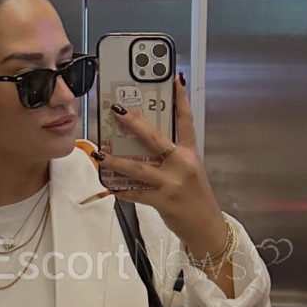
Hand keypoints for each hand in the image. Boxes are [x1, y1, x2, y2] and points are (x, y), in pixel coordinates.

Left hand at [95, 77, 228, 258]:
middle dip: (135, 124)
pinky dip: (122, 190)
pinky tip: (110, 185)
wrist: (206, 227)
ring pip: (139, 168)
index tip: (175, 79)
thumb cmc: (195, 198)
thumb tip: (143, 142)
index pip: (187, 121)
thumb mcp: (189, 171)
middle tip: (117, 111)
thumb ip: (171, 156)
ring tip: (100, 154)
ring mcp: (173, 183)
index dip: (181, 99)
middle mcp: (182, 165)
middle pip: (157, 139)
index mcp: (190, 154)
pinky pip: (137, 193)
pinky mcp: (164, 201)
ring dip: (116, 161)